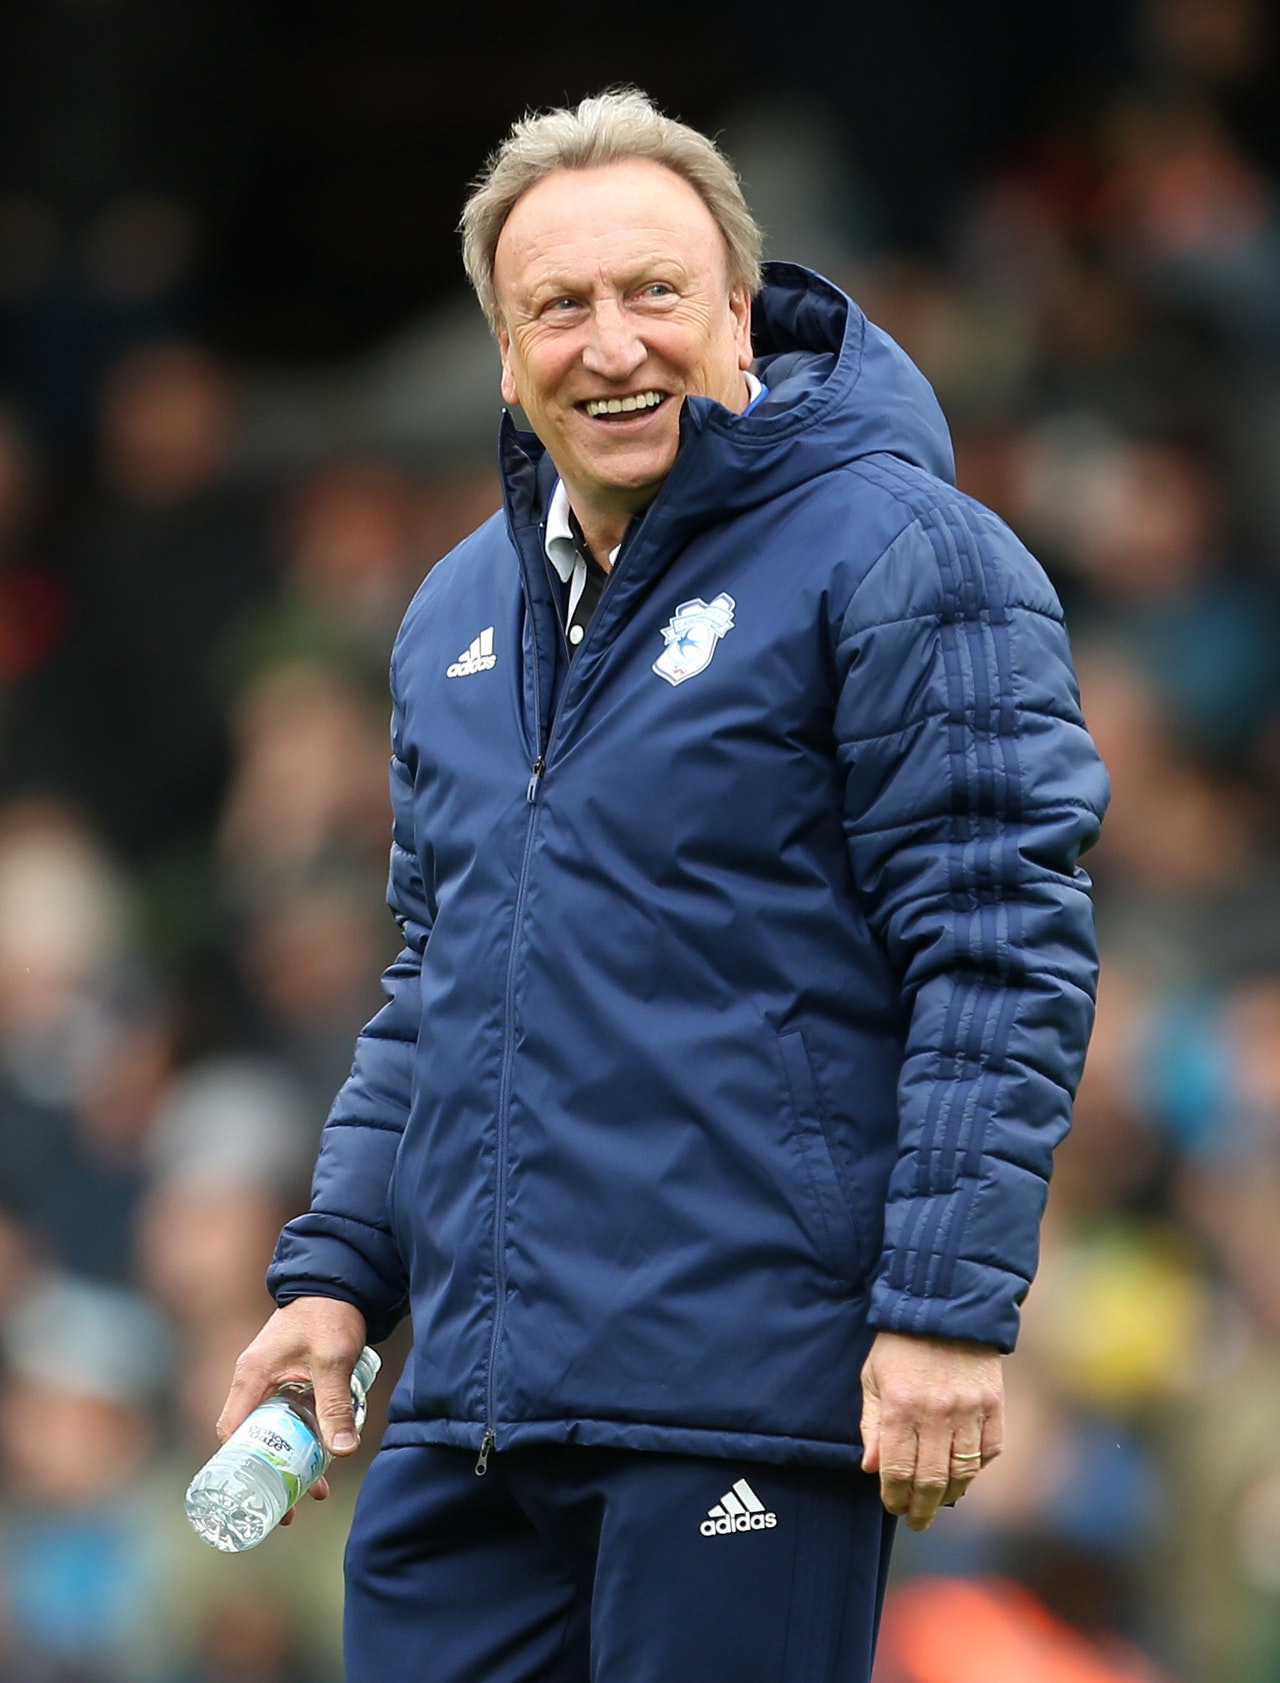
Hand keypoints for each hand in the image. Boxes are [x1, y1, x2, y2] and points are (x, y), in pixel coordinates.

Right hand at [215, 1297, 367, 1520]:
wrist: (340, 1282)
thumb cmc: (328, 1314)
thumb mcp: (332, 1360)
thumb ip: (335, 1403)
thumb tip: (343, 1452)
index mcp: (251, 1377)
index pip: (231, 1430)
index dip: (238, 1466)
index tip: (254, 1495)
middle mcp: (256, 1383)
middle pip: (252, 1440)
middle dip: (268, 1475)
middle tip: (289, 1509)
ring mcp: (273, 1383)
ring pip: (274, 1433)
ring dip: (291, 1461)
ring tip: (316, 1493)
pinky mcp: (291, 1383)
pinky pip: (290, 1420)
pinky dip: (303, 1441)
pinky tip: (326, 1460)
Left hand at [860, 1330, 1002, 1531]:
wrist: (946, 1306)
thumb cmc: (900, 1343)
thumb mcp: (873, 1377)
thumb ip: (872, 1424)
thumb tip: (872, 1469)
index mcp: (900, 1407)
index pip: (898, 1471)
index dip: (895, 1497)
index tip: (893, 1508)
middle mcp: (936, 1414)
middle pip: (932, 1481)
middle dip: (921, 1508)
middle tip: (916, 1522)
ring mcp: (969, 1411)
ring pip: (963, 1472)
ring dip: (950, 1495)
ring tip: (939, 1503)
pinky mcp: (994, 1405)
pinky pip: (990, 1451)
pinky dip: (978, 1467)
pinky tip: (965, 1473)